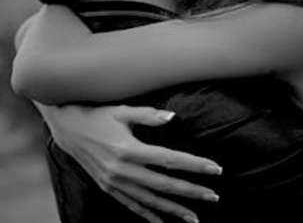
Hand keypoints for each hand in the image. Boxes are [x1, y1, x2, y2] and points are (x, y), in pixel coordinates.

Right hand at [39, 104, 222, 222]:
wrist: (67, 130)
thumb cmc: (98, 115)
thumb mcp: (122, 111)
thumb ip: (149, 115)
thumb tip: (173, 117)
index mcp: (130, 150)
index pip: (170, 160)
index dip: (195, 166)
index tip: (215, 169)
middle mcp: (122, 170)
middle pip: (164, 185)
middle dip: (191, 192)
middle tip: (214, 196)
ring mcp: (114, 183)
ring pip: (150, 201)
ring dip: (174, 210)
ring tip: (195, 218)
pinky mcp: (108, 189)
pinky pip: (132, 206)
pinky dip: (148, 216)